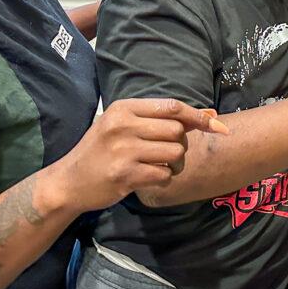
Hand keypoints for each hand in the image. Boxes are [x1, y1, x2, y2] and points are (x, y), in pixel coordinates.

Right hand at [50, 98, 227, 212]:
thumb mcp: (124, 126)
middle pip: (178, 131)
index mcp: (124, 108)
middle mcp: (123, 126)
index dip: (199, 116)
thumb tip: (209, 114)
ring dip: (174, 164)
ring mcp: (123, 151)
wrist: (68, 181)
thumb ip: (161, 118)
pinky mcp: (125, 175)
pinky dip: (164, 178)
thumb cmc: (101, 151)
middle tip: (165, 153)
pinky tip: (147, 177)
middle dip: (180, 144)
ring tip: (156, 166)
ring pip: (175, 153)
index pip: (173, 107)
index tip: (219, 125)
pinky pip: (164, 175)